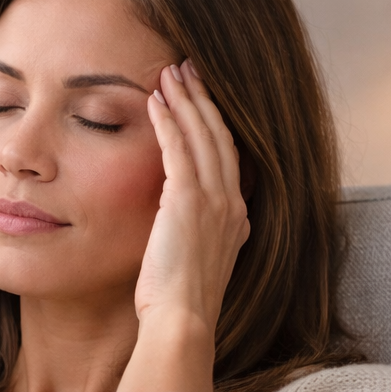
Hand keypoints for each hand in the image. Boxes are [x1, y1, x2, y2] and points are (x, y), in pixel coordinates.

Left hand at [136, 60, 249, 334]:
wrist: (182, 322)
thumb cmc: (177, 305)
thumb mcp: (194, 265)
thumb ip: (194, 239)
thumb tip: (179, 230)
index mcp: (236, 218)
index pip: (227, 158)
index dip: (214, 125)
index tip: (199, 100)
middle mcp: (232, 204)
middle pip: (220, 137)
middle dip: (203, 100)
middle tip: (187, 69)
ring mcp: (215, 201)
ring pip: (203, 136)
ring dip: (186, 100)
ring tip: (171, 72)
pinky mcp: (189, 202)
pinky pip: (179, 149)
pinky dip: (169, 121)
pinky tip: (154, 99)